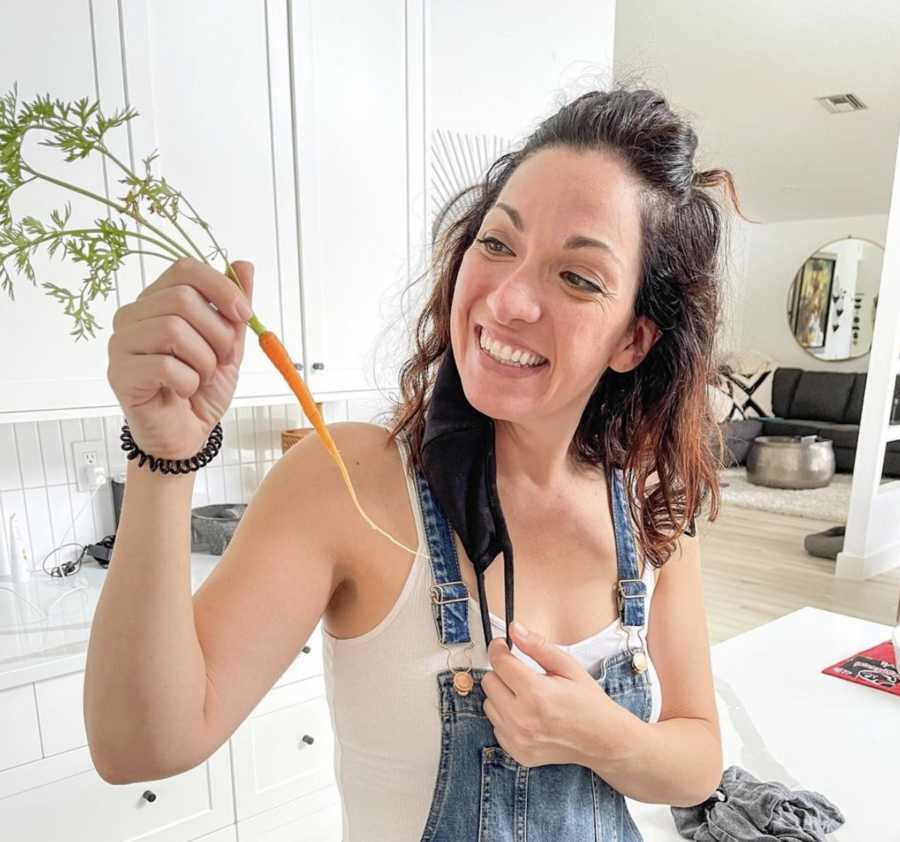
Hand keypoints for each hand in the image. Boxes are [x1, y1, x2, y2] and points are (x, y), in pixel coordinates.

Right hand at [106, 257, 253, 459]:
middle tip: (222, 360)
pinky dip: (188, 382)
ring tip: (201, 377)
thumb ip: (234, 308)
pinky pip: (164, 365)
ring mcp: (121, 344)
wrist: (186, 434)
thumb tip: (244, 265)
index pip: (184, 270)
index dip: (220, 287)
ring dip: (204, 361)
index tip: (244, 315)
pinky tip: (183, 391)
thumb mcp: (229, 345)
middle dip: (218, 334)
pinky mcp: (119, 374)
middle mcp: (133, 316)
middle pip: (182, 299)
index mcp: (158, 301)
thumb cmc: (202, 389)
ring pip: (173, 330)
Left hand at [482, 620, 628, 768]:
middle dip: (502, 672)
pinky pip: (496, 726)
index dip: (499, 648)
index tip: (504, 645)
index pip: (499, 662)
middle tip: (522, 673)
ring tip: (526, 696)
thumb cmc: (588, 700)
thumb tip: (514, 629)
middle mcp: (522, 718)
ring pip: (489, 704)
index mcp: (535, 692)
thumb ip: (537, 646)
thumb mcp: (567, 666)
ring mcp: (518, 739)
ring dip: (502, 695)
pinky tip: (527, 715)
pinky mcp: (518, 752)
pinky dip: (506, 717)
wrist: (603, 740)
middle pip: (489, 682)